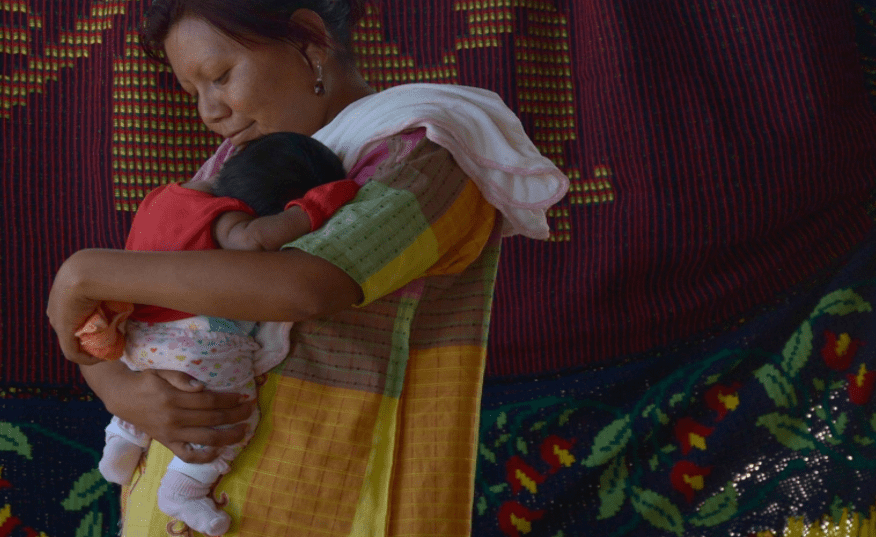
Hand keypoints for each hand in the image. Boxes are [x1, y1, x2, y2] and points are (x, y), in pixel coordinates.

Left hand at [46, 252, 102, 364]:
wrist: (90, 271)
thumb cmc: (104, 269)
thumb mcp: (105, 274)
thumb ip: (112, 282)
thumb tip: (133, 283)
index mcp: (62, 288)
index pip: (74, 310)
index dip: (91, 320)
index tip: (111, 324)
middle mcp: (55, 304)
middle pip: (72, 326)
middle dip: (90, 335)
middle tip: (111, 338)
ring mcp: (57, 319)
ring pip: (72, 338)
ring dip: (89, 347)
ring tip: (108, 348)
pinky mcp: (62, 331)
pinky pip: (72, 352)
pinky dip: (87, 359)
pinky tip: (102, 360)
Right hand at [82, 363, 254, 462]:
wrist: (122, 397)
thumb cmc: (146, 381)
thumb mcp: (161, 372)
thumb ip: (181, 378)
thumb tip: (201, 387)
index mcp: (173, 398)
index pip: (209, 401)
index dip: (228, 399)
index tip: (242, 397)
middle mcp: (174, 418)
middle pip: (212, 419)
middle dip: (235, 415)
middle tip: (249, 410)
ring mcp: (171, 434)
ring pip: (206, 439)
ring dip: (229, 436)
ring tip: (244, 431)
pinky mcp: (167, 443)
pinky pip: (188, 455)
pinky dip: (204, 456)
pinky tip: (219, 451)